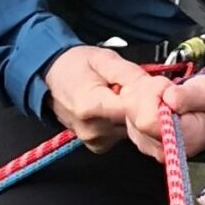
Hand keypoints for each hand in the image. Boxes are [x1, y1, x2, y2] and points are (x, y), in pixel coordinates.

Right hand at [43, 45, 158, 150]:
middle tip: (139, 88)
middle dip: (145, 107)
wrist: (48, 77)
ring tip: (124, 96)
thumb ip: (130, 74)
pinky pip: (123, 135)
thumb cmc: (74, 65)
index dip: (150, 100)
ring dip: (135, 115)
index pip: (135, 111)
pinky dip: (125, 122)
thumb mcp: (104, 59)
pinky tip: (117, 109)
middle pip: (136, 123)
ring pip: (132, 130)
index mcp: (92, 106)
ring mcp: (94, 140)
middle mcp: (93, 129)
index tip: (156, 90)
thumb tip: (156, 88)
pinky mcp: (97, 145)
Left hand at [121, 71, 204, 161]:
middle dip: (148, 91)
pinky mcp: (137, 133)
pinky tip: (157, 99)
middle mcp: (159, 147)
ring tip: (166, 94)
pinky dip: (140, 97)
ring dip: (144, 93)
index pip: (147, 120)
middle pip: (133, 112)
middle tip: (169, 90)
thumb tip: (169, 98)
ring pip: (127, 107)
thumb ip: (190, 96)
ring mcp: (146, 141)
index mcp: (179, 142)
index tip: (170, 89)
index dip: (154, 96)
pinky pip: (127, 107)